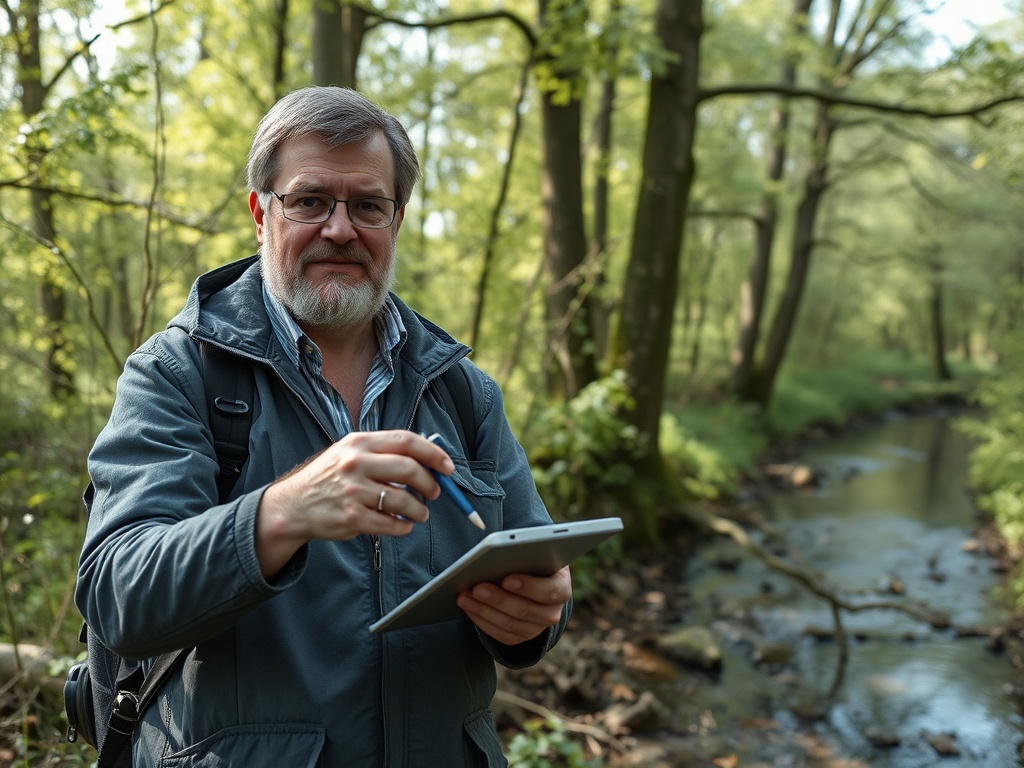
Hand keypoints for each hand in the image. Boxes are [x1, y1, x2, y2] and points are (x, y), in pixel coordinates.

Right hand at [256, 430, 452, 576]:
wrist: (293, 505)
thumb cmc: (329, 477)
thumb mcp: (350, 452)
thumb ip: (383, 452)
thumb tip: (428, 459)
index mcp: (359, 443)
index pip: (406, 441)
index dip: (433, 453)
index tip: (448, 466)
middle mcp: (356, 464)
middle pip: (410, 470)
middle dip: (431, 484)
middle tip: (435, 493)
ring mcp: (353, 492)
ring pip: (404, 501)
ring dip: (420, 510)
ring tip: (420, 513)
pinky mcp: (352, 518)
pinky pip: (391, 525)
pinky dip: (404, 527)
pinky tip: (403, 525)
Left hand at [456, 566, 571, 645]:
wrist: (537, 580)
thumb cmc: (534, 562)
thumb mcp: (536, 555)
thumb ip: (525, 555)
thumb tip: (501, 554)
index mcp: (561, 588)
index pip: (548, 591)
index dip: (528, 586)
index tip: (507, 579)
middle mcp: (552, 612)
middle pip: (524, 610)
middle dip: (498, 598)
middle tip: (477, 587)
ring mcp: (537, 628)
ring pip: (509, 624)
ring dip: (483, 610)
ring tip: (465, 597)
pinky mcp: (521, 637)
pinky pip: (500, 634)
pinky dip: (482, 621)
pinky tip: (468, 607)